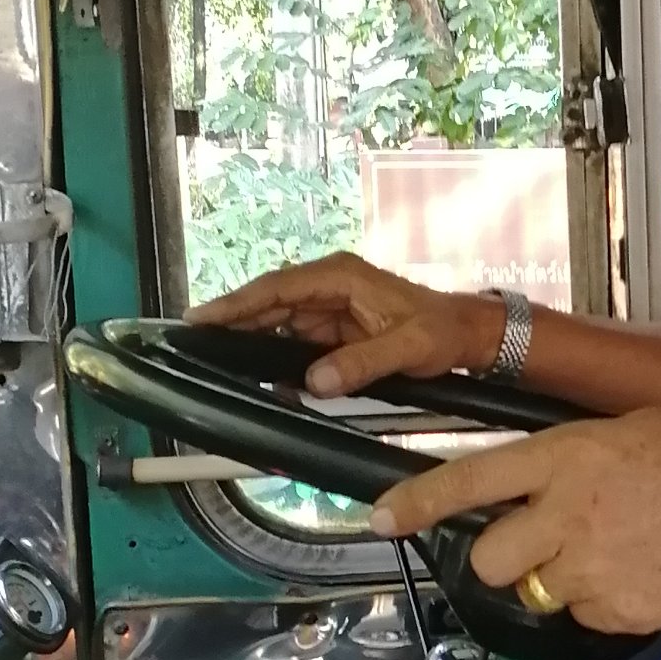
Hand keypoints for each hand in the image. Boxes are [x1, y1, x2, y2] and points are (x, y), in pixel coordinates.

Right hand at [189, 251, 498, 396]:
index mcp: (340, 277)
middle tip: (193, 346)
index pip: (277, 288)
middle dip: (232, 323)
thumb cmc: (442, 331)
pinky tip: (255, 375)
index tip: (201, 317)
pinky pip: (294, 342)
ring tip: (213, 361)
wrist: (467, 335)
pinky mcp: (333, 330)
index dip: (237, 303)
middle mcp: (328, 286)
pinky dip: (274, 358)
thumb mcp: (407, 346)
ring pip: (276, 324)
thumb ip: (361, 363)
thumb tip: (313, 382)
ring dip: (250, 343)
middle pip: (268, 304)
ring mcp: (329, 308)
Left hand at [371, 408, 660, 635]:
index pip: (471, 479)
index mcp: (568, 456)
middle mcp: (567, 513)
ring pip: (538, 592)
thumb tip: (539, 480)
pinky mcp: (616, 612)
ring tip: (619, 553)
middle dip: (505, 558)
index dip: (418, 501)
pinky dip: (606, 604)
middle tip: (545, 546)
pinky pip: (586, 617)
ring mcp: (590, 568)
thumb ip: (575, 457)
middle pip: (489, 558)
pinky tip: (645, 573)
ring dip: (562, 581)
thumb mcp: (634, 430)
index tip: (378, 518)